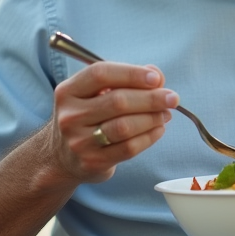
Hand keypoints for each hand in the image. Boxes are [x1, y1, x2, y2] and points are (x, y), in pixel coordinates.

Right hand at [47, 60, 176, 184]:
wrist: (62, 157)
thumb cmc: (88, 117)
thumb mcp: (95, 94)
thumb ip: (124, 80)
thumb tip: (157, 77)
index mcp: (68, 91)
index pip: (101, 74)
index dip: (132, 73)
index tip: (156, 78)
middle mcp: (70, 116)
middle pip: (117, 101)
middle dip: (151, 98)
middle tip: (172, 98)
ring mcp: (79, 141)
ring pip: (125, 126)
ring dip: (152, 118)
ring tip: (166, 114)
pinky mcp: (92, 162)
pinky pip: (129, 148)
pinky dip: (149, 137)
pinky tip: (158, 129)